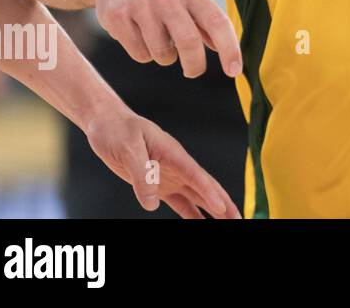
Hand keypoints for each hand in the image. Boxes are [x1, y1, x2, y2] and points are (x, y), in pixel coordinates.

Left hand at [84, 107, 239, 217]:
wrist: (108, 124)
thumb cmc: (118, 130)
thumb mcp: (128, 149)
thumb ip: (142, 176)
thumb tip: (151, 205)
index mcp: (173, 153)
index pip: (196, 175)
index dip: (209, 192)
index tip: (221, 208)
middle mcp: (178, 166)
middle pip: (206, 187)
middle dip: (224, 204)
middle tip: (240, 219)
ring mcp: (171, 177)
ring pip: (198, 197)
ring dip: (214, 211)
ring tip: (231, 223)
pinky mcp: (160, 186)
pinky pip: (181, 203)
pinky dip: (193, 215)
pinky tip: (202, 225)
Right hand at [94, 0, 241, 79]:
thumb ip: (205, 19)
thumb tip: (223, 49)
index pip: (217, 22)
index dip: (229, 48)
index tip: (235, 71)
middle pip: (189, 42)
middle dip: (195, 65)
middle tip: (193, 71)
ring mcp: (140, 5)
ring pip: (162, 53)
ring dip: (165, 57)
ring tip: (160, 40)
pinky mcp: (117, 17)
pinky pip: (139, 54)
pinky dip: (144, 54)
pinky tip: (140, 36)